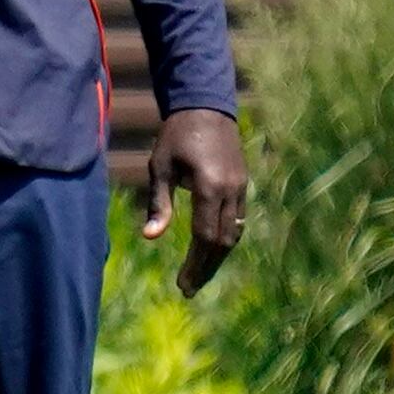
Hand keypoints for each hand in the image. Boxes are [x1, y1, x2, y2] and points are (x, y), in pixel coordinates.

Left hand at [140, 107, 248, 293]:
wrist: (205, 104)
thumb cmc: (176, 134)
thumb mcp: (160, 166)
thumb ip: (159, 203)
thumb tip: (150, 237)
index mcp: (209, 187)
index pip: (205, 237)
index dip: (195, 265)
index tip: (182, 284)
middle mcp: (230, 190)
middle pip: (222, 242)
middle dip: (206, 269)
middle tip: (189, 289)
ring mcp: (240, 187)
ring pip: (233, 234)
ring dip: (217, 258)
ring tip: (199, 276)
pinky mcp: (242, 184)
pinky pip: (237, 220)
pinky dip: (224, 239)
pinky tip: (211, 251)